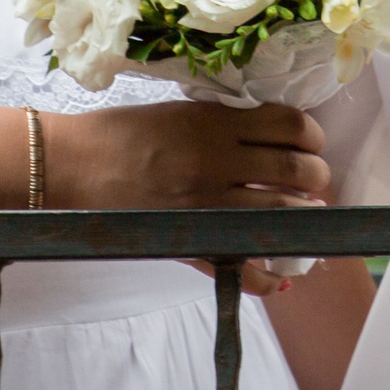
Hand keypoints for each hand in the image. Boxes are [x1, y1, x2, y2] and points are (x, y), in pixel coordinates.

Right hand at [46, 101, 329, 296]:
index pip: (289, 123)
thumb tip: (268, 135)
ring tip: (306, 215)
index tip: (311, 142)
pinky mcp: (190, 240)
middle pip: (295, 169)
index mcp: (215, 123)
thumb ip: (224, 123)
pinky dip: (267, 277)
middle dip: (316, 176)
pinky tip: (280, 276)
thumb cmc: (119, 133)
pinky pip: (242, 266)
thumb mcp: (180, 111)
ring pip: (280, 213)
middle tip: (314, 180)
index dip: (311, 134)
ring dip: (303, 217)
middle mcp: (217, 162)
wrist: (72, 166)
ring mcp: (206, 205)